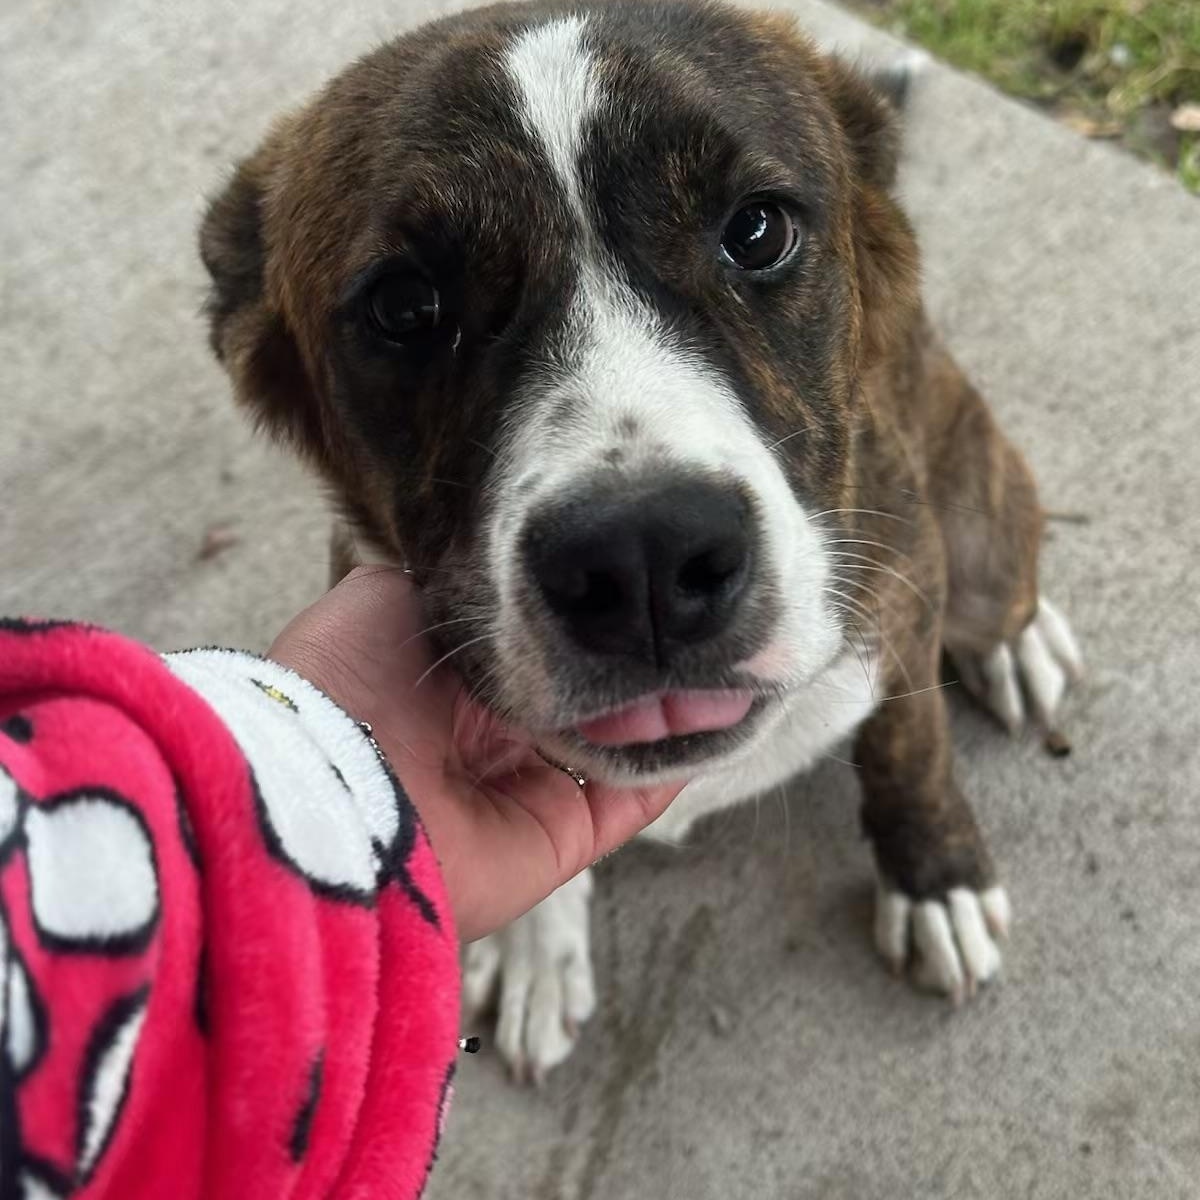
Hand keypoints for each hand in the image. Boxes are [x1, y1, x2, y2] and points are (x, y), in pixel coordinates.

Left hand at [268, 567, 684, 941]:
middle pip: (598, 693)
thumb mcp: (388, 594)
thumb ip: (454, 577)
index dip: (600, 614)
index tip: (647, 578)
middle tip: (702, 617)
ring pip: (629, 742)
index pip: (552, 641)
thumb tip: (511, 556)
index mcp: (460, 680)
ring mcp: (534, 789)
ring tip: (729, 657)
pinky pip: (637, 797)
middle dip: (647, 659)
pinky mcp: (563, 838)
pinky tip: (723, 709)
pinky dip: (682, 758)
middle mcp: (501, 735)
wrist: (329, 783)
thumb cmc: (348, 679)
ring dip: (677, 704)